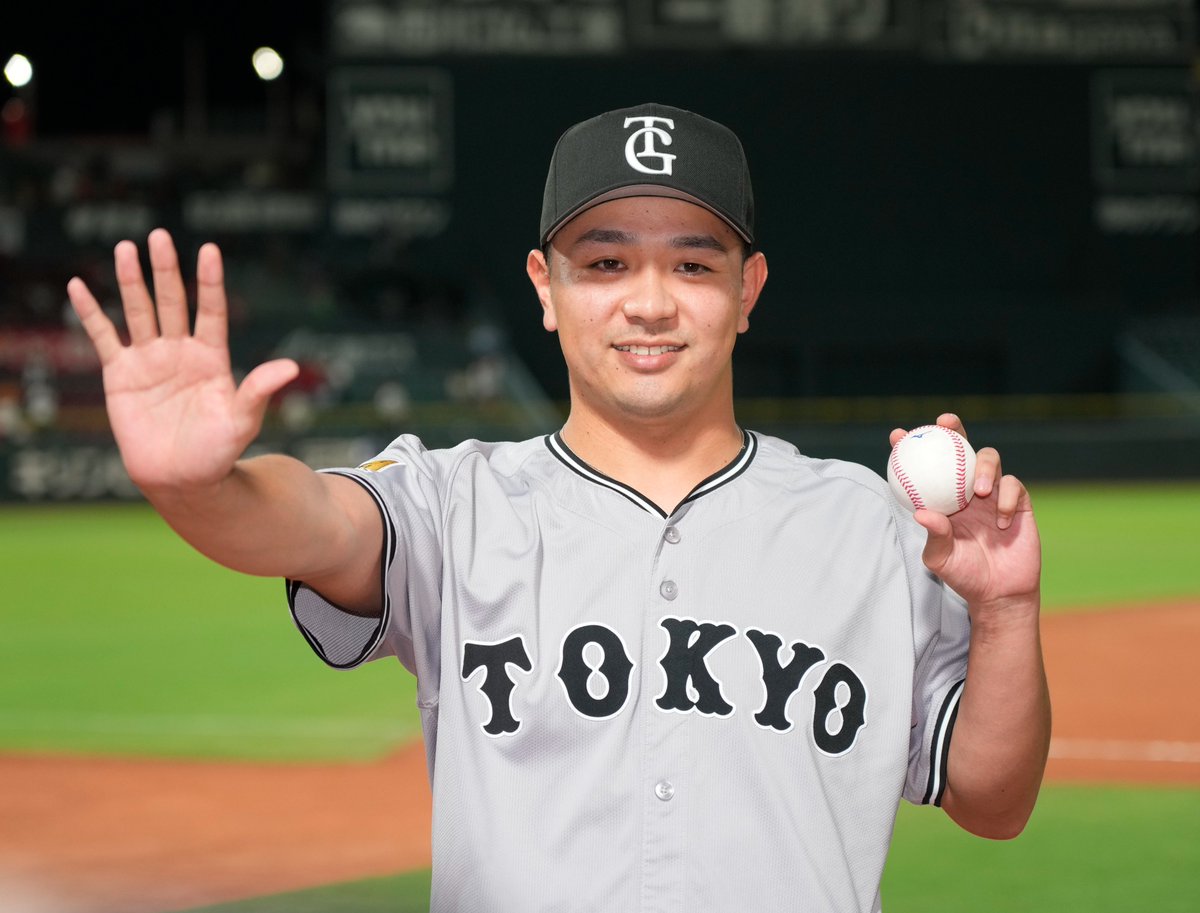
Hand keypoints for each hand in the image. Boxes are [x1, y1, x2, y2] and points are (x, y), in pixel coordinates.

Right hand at [67, 229, 298, 491]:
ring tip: (127, 247)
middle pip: (174, 302)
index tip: (210, 249)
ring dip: (132, 281)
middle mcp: (181, 352)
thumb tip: (290, 367)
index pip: (211, 311)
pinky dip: (91, 312)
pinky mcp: (121, 374)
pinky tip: (79, 286)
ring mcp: (150, 360)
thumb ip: (260, 390)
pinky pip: (103, 337)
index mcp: (212, 358)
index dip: (210, 281)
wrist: (181, 479)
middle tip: (159, 236)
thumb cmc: (217, 452)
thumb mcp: (243, 420)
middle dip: (166, 270)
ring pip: (140, 311)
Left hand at [888, 414, 1040, 610]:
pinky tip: (1001, 519)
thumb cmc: (965, 575)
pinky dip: (1007, 498)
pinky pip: (1014, 486)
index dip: (913, 447)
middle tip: (945, 422)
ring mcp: (994, 493)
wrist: (1000, 592)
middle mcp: (967, 490)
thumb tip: (921, 512)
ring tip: (979, 491)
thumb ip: (934, 536)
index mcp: (943, 498)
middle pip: (962, 449)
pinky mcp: (1019, 503)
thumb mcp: (941, 558)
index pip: (927, 466)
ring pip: (990, 459)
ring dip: (984, 468)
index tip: (898, 435)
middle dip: (954, 429)